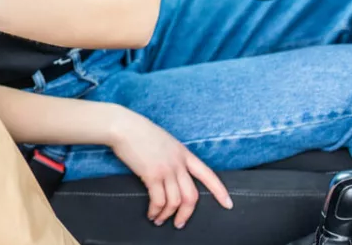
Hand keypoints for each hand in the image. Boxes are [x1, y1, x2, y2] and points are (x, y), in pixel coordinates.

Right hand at [109, 110, 233, 228]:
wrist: (123, 126)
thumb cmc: (138, 131)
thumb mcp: (164, 141)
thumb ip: (172, 156)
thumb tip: (169, 172)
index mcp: (184, 153)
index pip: (208, 175)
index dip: (219, 191)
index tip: (228, 204)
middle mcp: (178, 163)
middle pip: (192, 196)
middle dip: (186, 214)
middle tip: (179, 223)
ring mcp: (166, 169)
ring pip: (175, 201)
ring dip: (167, 215)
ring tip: (159, 220)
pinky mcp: (152, 175)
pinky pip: (158, 200)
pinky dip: (156, 210)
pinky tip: (151, 213)